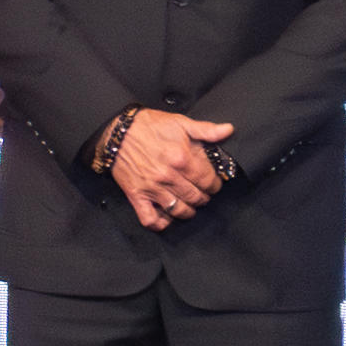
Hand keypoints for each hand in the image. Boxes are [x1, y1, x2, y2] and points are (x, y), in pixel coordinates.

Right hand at [105, 107, 233, 225]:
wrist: (118, 131)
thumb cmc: (148, 125)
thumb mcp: (180, 122)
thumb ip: (206, 130)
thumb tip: (228, 130)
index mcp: (181, 158)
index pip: (208, 180)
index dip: (215, 184)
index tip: (214, 183)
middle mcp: (168, 176)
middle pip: (196, 197)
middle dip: (204, 197)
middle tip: (203, 194)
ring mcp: (152, 188)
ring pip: (178, 210)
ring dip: (188, 211)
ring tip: (190, 205)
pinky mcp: (137, 196)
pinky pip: (150, 219)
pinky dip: (161, 223)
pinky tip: (167, 217)